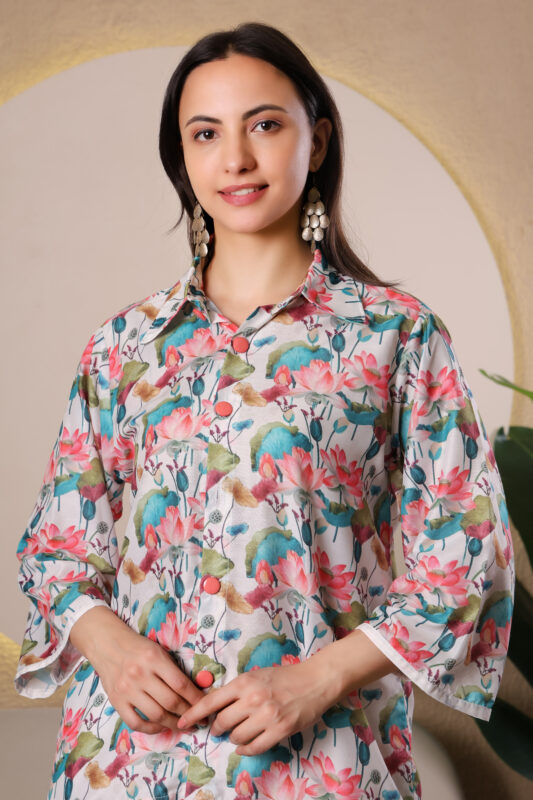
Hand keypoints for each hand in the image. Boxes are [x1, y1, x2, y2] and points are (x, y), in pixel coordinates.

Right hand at [69, 606, 204, 734]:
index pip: (181, 684)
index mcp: (154, 659)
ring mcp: (127, 690)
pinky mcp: (116, 702)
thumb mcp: (159, 651)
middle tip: (198, 720)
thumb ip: (174, 670)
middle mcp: (140, 675)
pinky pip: (136, 723)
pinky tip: (161, 726)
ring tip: (183, 726)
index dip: (196, 698)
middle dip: (188, 714)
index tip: (205, 706)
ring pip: (156, 715)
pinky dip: (152, 729)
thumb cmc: (138, 648)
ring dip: (174, 724)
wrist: (107, 645)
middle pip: (170, 702)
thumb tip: (195, 691)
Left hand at [176, 659, 338, 755]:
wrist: (314, 681)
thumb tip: (215, 707)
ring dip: (233, 738)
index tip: (182, 723)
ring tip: (238, 732)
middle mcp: (253, 699)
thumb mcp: (256, 676)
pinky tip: (245, 745)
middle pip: (222, 722)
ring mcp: (267, 716)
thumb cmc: (284, 677)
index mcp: (245, 682)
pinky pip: (253, 747)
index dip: (193, 714)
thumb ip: (237, 690)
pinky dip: (245, 749)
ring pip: (236, 737)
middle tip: (218, 729)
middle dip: (216, 728)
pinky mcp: (279, 731)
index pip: (211, 701)